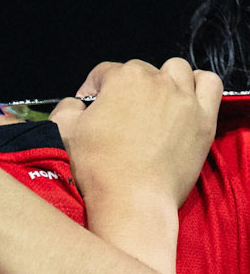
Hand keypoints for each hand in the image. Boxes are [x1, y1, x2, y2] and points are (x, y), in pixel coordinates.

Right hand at [52, 58, 222, 213]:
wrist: (132, 202)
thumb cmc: (100, 171)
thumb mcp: (64, 134)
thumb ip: (65, 108)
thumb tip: (73, 104)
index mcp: (123, 79)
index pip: (104, 73)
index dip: (93, 91)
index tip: (91, 109)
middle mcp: (157, 81)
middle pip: (141, 71)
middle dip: (127, 90)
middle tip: (120, 117)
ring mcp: (184, 98)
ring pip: (177, 71)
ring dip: (164, 81)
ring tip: (154, 104)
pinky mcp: (203, 118)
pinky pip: (209, 84)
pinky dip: (199, 84)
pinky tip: (187, 97)